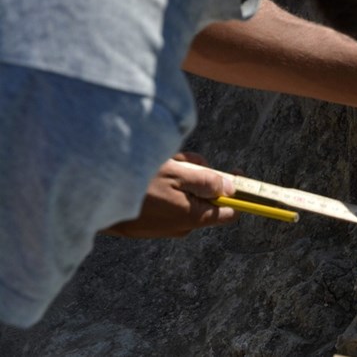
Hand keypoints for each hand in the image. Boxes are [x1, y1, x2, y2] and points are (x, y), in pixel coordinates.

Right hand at [101, 153, 239, 237]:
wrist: (88, 199)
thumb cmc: (134, 182)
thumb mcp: (176, 173)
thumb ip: (208, 181)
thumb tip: (232, 188)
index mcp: (193, 217)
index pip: (229, 212)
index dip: (236, 192)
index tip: (237, 173)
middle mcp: (181, 226)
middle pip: (204, 197)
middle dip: (198, 175)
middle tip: (179, 160)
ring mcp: (162, 227)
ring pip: (183, 196)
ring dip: (176, 176)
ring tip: (156, 165)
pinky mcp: (146, 224)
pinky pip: (165, 202)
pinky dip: (161, 186)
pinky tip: (143, 176)